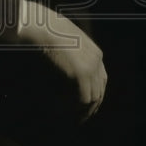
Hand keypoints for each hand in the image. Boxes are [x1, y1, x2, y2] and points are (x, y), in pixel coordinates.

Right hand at [18, 1, 106, 116]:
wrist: (44, 27)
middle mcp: (97, 61)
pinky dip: (76, 107)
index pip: (101, 79)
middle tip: (83, 117)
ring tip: (76, 118)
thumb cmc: (49, 31)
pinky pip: (83, 98)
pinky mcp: (81, 74)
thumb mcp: (66, 44)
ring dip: (85, 110)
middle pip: (100, 89)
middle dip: (93, 105)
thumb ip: (72, 57)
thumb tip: (65, 69)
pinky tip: (68, 111)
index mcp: (95, 53)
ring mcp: (90, 67)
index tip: (87, 104)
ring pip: (93, 97)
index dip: (95, 93)